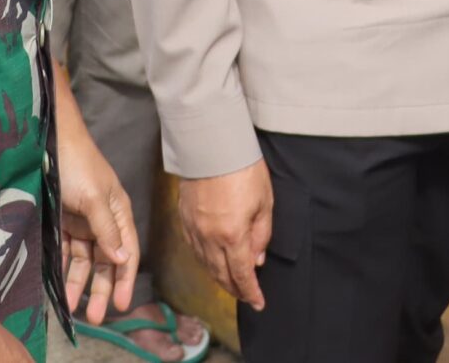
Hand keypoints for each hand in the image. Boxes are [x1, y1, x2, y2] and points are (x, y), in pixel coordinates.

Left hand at [56, 107, 138, 324]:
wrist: (49, 140)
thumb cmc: (77, 165)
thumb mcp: (94, 198)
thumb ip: (107, 229)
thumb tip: (123, 258)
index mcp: (119, 212)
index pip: (127, 252)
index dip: (125, 279)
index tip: (120, 305)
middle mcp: (104, 220)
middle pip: (106, 261)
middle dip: (102, 288)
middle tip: (96, 317)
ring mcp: (83, 221)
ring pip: (85, 260)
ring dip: (81, 283)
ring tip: (74, 308)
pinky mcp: (63, 221)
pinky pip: (66, 251)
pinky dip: (64, 268)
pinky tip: (59, 286)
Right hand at [177, 160, 272, 310]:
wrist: (211, 145)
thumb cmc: (243, 169)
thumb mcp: (264, 202)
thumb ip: (261, 235)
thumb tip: (256, 260)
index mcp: (232, 235)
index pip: (241, 274)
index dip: (250, 292)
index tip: (258, 303)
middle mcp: (209, 238)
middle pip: (221, 274)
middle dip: (235, 289)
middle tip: (247, 296)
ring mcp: (193, 229)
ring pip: (205, 264)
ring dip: (219, 278)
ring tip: (231, 283)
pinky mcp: (184, 218)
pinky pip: (194, 249)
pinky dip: (205, 261)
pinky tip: (212, 262)